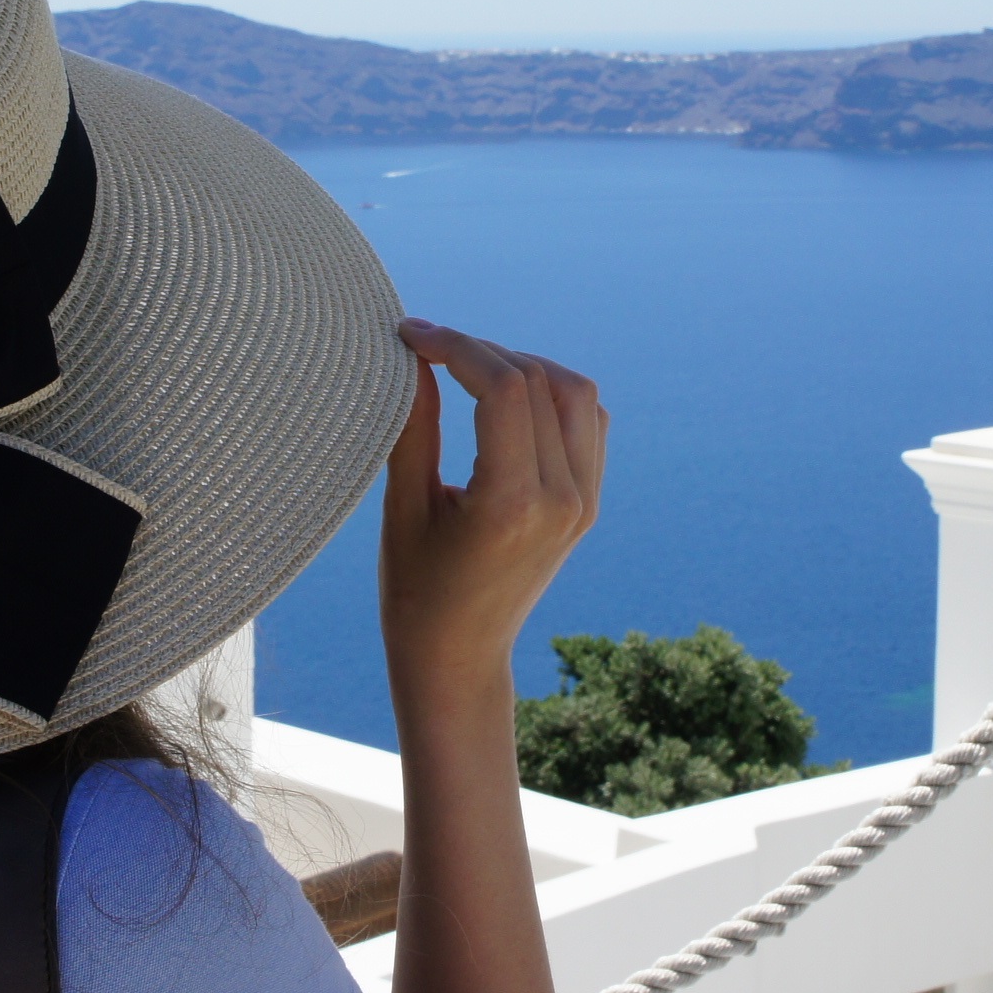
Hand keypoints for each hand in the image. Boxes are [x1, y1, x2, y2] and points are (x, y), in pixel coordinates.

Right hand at [378, 319, 605, 717]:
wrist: (459, 657)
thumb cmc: (415, 592)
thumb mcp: (403, 508)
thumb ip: (413, 427)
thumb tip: (413, 356)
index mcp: (513, 505)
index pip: (505, 388)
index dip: (456, 345)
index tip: (411, 335)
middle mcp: (563, 500)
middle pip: (539, 381)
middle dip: (481, 350)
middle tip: (428, 347)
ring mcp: (584, 503)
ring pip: (576, 393)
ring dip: (523, 365)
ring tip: (468, 367)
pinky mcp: (589, 505)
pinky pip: (588, 422)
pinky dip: (553, 395)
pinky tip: (506, 398)